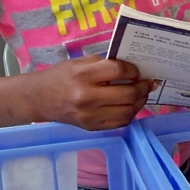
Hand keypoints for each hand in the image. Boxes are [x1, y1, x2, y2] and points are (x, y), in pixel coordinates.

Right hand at [27, 55, 152, 129]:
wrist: (40, 98)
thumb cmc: (62, 75)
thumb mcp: (81, 62)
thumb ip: (105, 64)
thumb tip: (131, 68)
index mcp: (84, 75)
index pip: (118, 70)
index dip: (133, 70)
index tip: (137, 70)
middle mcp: (87, 97)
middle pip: (127, 93)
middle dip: (143, 87)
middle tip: (149, 82)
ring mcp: (90, 115)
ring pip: (127, 111)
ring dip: (141, 102)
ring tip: (144, 94)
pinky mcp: (91, 127)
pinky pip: (119, 122)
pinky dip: (130, 114)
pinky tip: (132, 105)